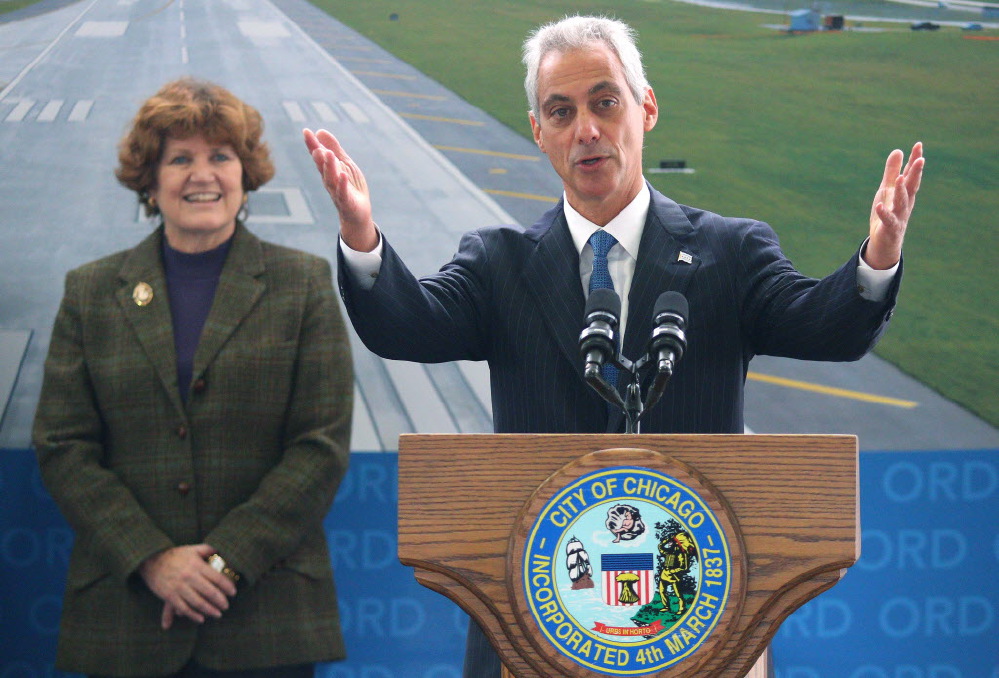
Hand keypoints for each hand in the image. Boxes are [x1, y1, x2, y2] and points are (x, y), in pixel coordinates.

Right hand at [138, 544, 236, 628]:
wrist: (150, 560)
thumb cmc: (174, 555)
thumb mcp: (191, 549)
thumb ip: (207, 549)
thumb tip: (220, 551)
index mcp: (196, 565)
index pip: (217, 578)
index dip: (227, 586)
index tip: (234, 592)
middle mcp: (189, 577)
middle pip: (210, 592)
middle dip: (221, 601)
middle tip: (227, 606)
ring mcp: (179, 587)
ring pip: (198, 602)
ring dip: (210, 610)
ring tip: (218, 614)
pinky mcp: (169, 596)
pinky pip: (184, 608)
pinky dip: (193, 615)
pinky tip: (201, 619)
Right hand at [304, 128, 377, 251]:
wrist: (358, 214)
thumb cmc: (350, 187)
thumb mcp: (344, 164)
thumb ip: (334, 148)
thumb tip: (320, 131)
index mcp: (328, 171)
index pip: (318, 156)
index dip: (312, 144)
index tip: (306, 131)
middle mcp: (329, 181)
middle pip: (322, 167)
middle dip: (318, 156)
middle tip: (316, 145)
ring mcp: (337, 192)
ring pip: (331, 179)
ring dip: (329, 167)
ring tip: (328, 154)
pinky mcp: (347, 202)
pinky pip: (343, 193)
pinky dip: (342, 184)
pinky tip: (343, 175)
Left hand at [866, 142, 924, 269]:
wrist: (885, 241)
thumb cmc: (888, 212)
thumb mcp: (888, 189)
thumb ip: (892, 171)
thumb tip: (898, 150)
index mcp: (905, 193)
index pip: (911, 174)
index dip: (914, 160)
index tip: (918, 145)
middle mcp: (905, 203)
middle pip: (912, 186)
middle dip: (916, 173)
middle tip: (920, 158)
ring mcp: (899, 215)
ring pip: (902, 202)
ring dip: (902, 191)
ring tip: (900, 178)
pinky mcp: (890, 227)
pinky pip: (887, 220)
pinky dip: (883, 213)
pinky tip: (878, 206)